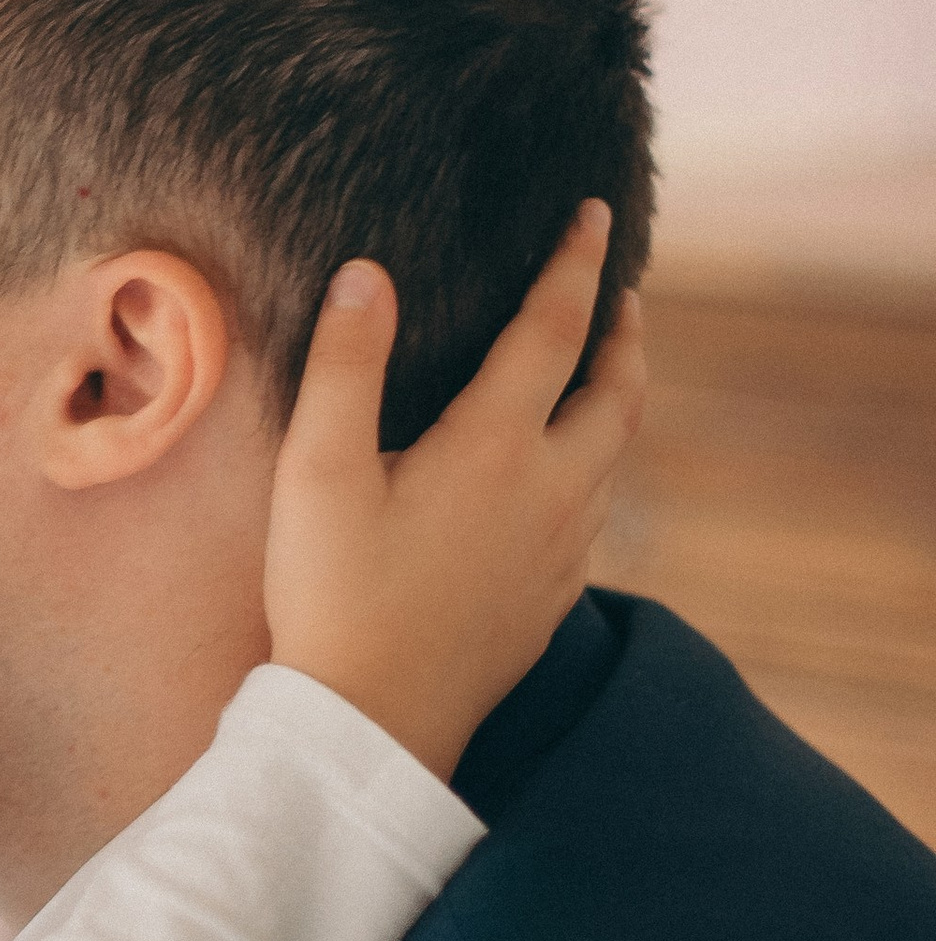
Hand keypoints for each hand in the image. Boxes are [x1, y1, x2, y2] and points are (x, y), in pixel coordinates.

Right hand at [264, 202, 647, 783]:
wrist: (371, 725)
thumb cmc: (333, 596)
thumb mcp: (316, 471)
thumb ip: (344, 365)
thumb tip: (369, 274)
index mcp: (496, 447)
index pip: (555, 330)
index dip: (576, 265)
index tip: (595, 215)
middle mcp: (550, 493)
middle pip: (618, 395)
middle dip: (624, 336)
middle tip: (623, 296)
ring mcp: (559, 554)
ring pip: (612, 459)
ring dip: (613, 403)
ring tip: (595, 378)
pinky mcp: (549, 603)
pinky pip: (590, 518)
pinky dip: (590, 472)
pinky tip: (559, 485)